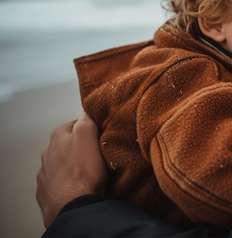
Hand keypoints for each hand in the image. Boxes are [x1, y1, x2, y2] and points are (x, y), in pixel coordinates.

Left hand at [36, 113, 107, 227]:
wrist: (74, 206)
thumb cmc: (84, 171)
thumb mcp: (89, 136)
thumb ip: (87, 119)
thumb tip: (87, 110)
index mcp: (58, 136)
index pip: (77, 123)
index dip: (91, 129)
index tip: (101, 137)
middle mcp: (47, 152)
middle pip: (68, 143)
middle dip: (81, 147)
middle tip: (98, 155)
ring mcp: (45, 172)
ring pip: (62, 162)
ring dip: (73, 165)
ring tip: (90, 173)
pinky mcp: (46, 190)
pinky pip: (59, 181)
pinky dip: (68, 181)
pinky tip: (79, 186)